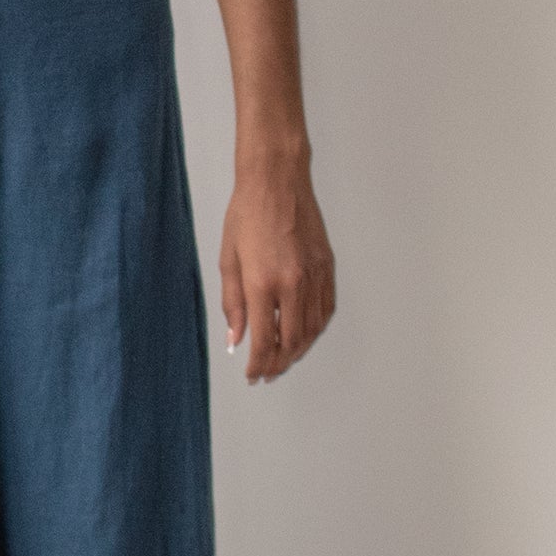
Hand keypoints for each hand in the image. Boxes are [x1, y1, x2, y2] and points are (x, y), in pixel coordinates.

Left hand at [220, 150, 335, 382]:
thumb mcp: (229, 258)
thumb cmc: (247, 213)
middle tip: (268, 372)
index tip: (252, 374)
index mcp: (262, 282)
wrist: (277, 180)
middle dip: (279, 364)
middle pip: (291, 342)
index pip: (263, 340)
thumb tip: (236, 339)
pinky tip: (304, 333)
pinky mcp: (327, 267)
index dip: (258, 364)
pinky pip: (326, 309)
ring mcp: (314, 276)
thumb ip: (233, 303)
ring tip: (284, 358)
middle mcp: (292, 283)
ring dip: (298, 350)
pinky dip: (316, 328)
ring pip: (312, 330)